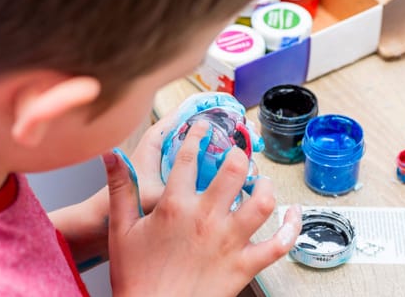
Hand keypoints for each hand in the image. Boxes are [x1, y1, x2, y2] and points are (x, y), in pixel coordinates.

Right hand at [105, 120, 301, 296]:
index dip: (198, 135)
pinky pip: (278, 244)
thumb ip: (120, 188)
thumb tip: (111, 154)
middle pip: (234, 171)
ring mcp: (229, 242)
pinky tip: (293, 215)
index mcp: (176, 207)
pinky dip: (291, 228)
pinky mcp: (244, 266)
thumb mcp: (121, 229)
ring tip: (261, 182)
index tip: (204, 127)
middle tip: (237, 153)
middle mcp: (206, 219)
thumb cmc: (136, 276)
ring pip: (262, 202)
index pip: (189, 158)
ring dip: (266, 186)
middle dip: (238, 155)